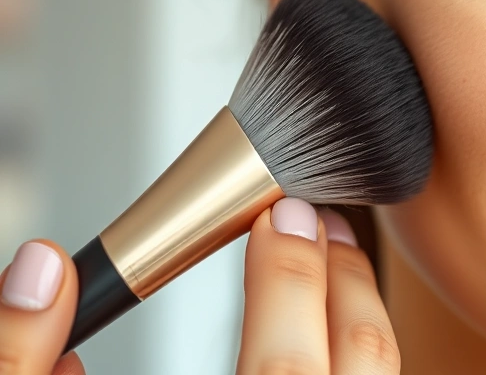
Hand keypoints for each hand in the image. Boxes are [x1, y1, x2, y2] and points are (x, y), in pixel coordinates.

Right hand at [0, 198, 399, 374]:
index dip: (293, 282)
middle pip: (356, 367)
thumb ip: (19, 360)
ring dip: (362, 311)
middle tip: (317, 218)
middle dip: (340, 279)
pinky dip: (360, 352)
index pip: (284, 373)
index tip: (284, 217)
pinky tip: (337, 326)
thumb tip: (44, 269)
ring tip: (333, 255)